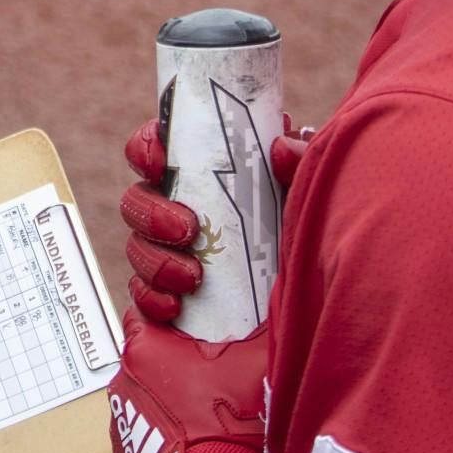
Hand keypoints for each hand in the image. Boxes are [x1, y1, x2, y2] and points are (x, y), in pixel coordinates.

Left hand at [110, 313, 273, 452]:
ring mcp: (119, 429)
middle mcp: (121, 384)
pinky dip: (167, 444)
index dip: (174, 319)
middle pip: (149, 362)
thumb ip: (268, 322)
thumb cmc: (233, 424)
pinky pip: (146, 445)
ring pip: (147, 404)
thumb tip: (286, 295)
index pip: (148, 315)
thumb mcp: (260, 361)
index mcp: (143, 349)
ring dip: (171, 406)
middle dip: (178, 365)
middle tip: (214, 376)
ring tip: (209, 419)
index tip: (198, 328)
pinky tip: (197, 450)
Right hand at [120, 115, 311, 322]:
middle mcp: (179, 207)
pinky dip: (151, 298)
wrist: (316, 297)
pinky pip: (141, 293)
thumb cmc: (303, 227)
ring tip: (191, 277)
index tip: (159, 162)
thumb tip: (281, 148)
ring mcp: (169, 252)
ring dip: (156, 260)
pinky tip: (175, 306)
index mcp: (204, 172)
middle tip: (187, 229)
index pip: (156, 147)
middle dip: (151, 213)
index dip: (147, 149)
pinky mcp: (167, 292)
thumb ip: (304, 160)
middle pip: (136, 199)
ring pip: (136, 247)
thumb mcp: (308, 191)